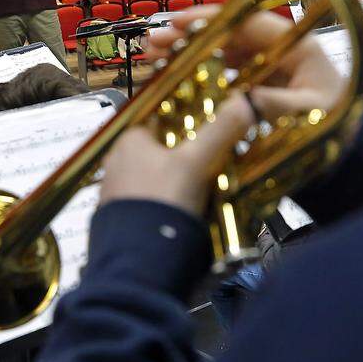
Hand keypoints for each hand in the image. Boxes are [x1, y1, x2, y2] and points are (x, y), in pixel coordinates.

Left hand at [100, 91, 251, 215]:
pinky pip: (149, 202)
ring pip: (154, 178)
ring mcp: (115, 193)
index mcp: (129, 140)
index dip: (188, 122)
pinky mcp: (118, 219)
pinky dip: (166, 203)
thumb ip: (221, 130)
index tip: (211, 132)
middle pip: (160, 150)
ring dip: (176, 182)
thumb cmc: (165, 198)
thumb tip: (247, 101)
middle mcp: (116, 162)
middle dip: (184, 155)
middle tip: (214, 163)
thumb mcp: (197, 162)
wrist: (140, 260)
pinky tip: (184, 212)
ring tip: (205, 190)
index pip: (161, 119)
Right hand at [146, 5, 347, 120]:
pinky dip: (198, 73)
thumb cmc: (338, 129)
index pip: (248, 20)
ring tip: (152, 58)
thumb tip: (239, 100)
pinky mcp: (259, 87)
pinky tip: (173, 79)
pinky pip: (224, 73)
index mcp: (297, 45)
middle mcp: (280, 50)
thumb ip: (276, 105)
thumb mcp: (311, 116)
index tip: (176, 22)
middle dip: (189, 35)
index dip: (210, 19)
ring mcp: (268, 68)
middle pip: (228, 34)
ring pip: (221, 52)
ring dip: (188, 53)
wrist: (352, 155)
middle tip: (152, 43)